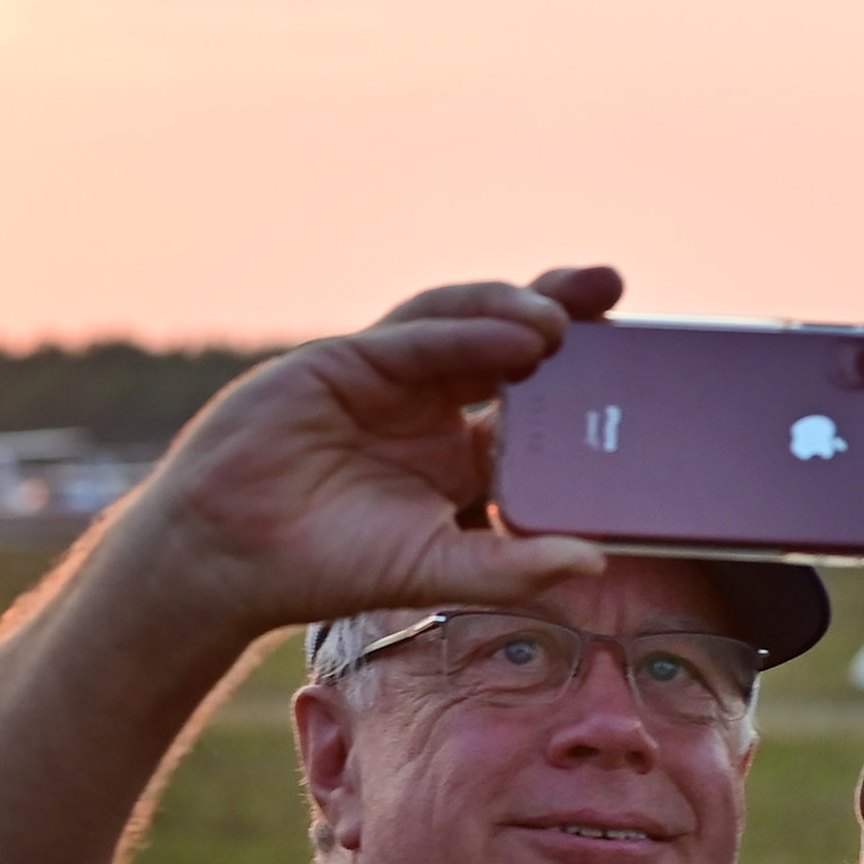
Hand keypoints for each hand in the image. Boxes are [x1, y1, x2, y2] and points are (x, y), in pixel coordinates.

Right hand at [120, 266, 620, 632]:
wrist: (226, 553)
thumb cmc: (327, 567)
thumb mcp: (432, 572)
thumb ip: (510, 569)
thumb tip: (597, 563)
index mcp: (462, 459)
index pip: (538, 409)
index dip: (584, 385)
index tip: (638, 371)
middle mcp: (434, 408)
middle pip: (512, 347)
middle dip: (565, 314)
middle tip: (615, 292)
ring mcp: (391, 378)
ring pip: (466, 324)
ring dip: (517, 310)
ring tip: (565, 320)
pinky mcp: (346, 360)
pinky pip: (412, 334)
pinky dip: (462, 331)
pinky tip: (510, 337)